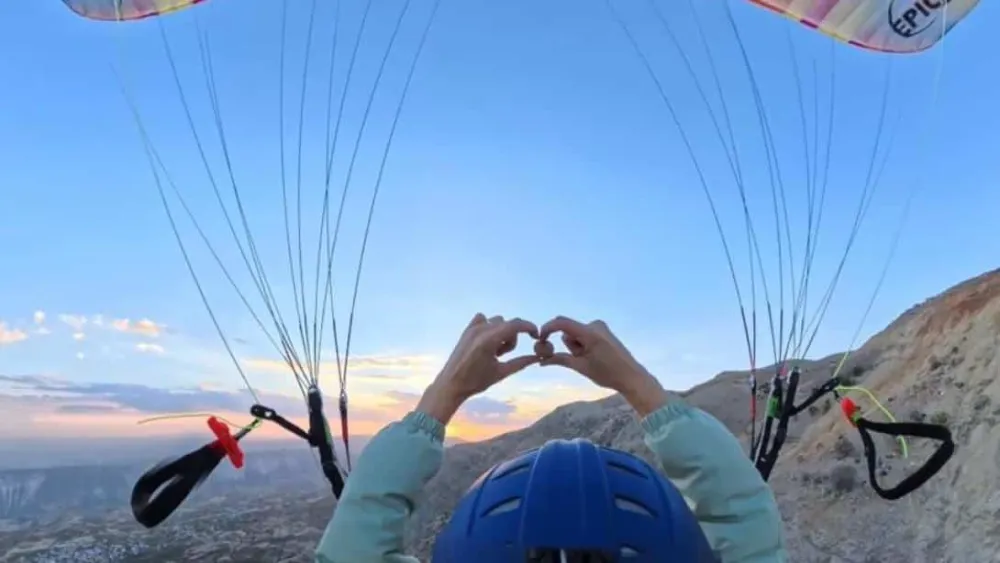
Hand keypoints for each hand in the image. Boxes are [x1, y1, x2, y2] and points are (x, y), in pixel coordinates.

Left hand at [417, 313, 539, 423]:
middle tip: (504, 355)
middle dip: (513, 337)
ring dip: (502, 332)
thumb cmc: (476, 381)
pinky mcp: (467, 330)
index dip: (529, 327)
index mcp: (489, 340)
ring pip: (497, 321)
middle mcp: (481, 330)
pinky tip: (487, 341)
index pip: (515, 325)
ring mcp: (472, 328)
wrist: (451, 384)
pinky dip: (489, 326)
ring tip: (494, 351)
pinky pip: (483, 318)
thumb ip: (521, 362)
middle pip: (508, 324)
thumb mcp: (502, 372)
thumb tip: (538, 357)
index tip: (536, 336)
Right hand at [537, 316, 667, 416]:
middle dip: (569, 345)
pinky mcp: (603, 330)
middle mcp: (595, 325)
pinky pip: (584, 334)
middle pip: (569, 331)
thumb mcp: (581, 367)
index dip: (548, 328)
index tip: (541, 338)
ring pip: (576, 334)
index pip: (562, 323)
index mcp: (590, 333)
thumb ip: (560, 359)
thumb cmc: (607, 374)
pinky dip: (583, 344)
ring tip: (591, 359)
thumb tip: (541, 361)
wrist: (631, 376)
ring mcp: (600, 327)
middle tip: (581, 360)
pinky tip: (595, 356)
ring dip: (577, 346)